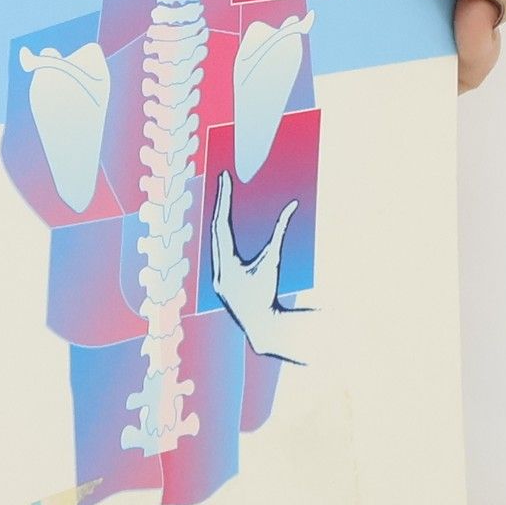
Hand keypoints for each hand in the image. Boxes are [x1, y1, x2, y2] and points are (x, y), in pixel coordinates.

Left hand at [210, 171, 314, 365]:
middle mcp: (216, 269)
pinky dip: (221, 236)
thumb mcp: (275, 260)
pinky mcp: (218, 281)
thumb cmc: (270, 292)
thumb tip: (292, 206)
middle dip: (220, 204)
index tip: (224, 179)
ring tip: (223, 196)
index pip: (222, 224)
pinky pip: (217, 252)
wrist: (262, 325)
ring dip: (219, 219)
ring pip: (214, 240)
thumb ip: (281, 231)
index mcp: (227, 264)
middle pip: (215, 228)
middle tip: (223, 180)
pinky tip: (224, 223)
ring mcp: (215, 276)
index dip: (223, 200)